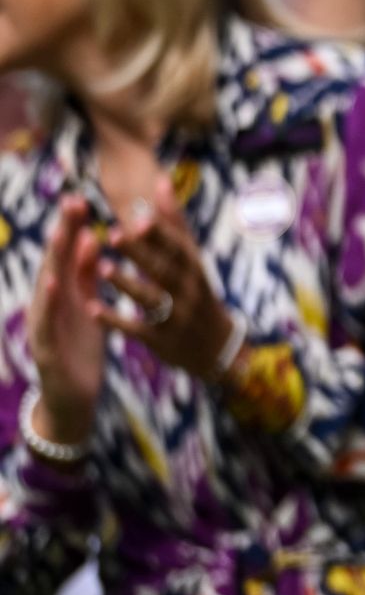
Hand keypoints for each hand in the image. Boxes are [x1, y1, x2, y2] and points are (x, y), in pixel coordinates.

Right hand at [27, 196, 105, 445]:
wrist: (73, 396)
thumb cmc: (79, 345)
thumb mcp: (85, 304)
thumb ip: (85, 273)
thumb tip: (90, 235)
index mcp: (64, 295)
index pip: (66, 256)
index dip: (71, 228)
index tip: (80, 198)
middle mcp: (50, 306)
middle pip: (54, 265)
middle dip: (61, 233)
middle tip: (71, 202)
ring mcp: (45, 327)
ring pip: (46, 290)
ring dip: (53, 261)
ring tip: (61, 235)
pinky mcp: (48, 350)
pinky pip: (47, 323)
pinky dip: (48, 303)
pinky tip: (53, 285)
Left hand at [94, 178, 234, 381]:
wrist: (215, 346)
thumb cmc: (196, 292)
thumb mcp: (191, 258)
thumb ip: (173, 222)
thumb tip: (160, 180)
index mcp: (194, 268)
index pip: (179, 247)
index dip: (161, 233)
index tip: (139, 217)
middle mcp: (188, 291)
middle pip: (164, 270)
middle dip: (140, 254)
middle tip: (114, 235)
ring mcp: (176, 317)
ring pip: (150, 299)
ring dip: (127, 285)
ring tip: (103, 269)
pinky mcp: (160, 340)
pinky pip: (136, 329)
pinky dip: (114, 320)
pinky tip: (92, 309)